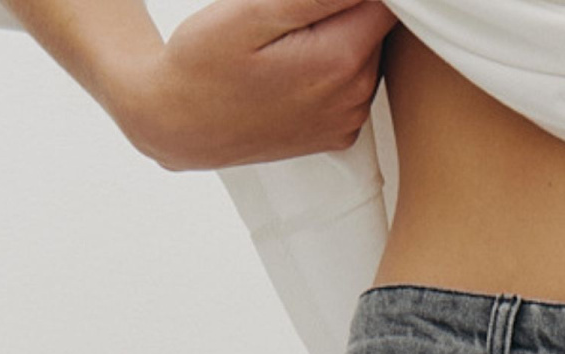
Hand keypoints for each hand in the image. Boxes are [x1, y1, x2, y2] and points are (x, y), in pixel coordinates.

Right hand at [112, 0, 394, 166]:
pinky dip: (333, 61)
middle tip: (288, 13)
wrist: (178, 125)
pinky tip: (294, 60)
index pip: (386, 3)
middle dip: (345, 6)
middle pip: (377, 24)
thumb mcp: (255, 12)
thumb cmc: (204, 63)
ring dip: (338, 30)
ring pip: (366, 50)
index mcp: (341, 61)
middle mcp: (355, 96)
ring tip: (287, 35)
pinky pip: (352, 81)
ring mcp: (348, 118)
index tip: (309, 3)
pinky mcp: (337, 130)